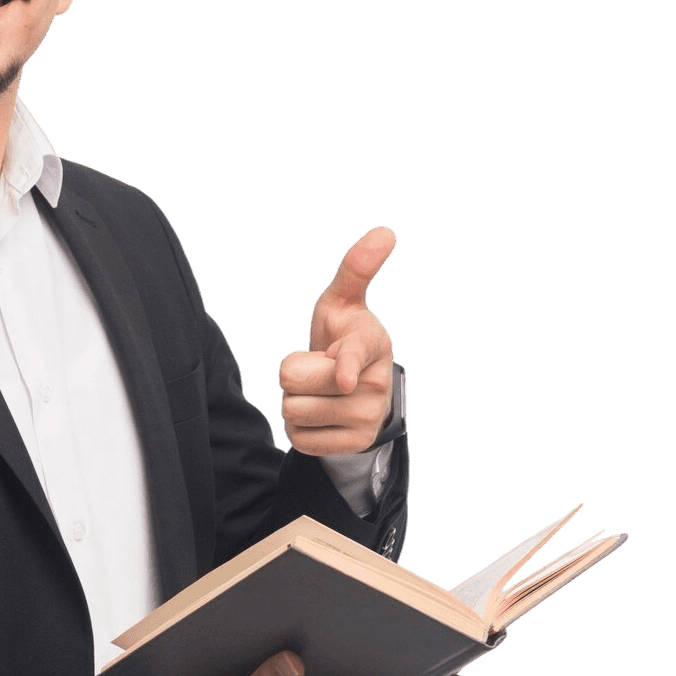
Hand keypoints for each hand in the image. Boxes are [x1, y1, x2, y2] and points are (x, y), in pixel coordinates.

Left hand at [279, 226, 396, 454]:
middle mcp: (376, 383)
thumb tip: (385, 232)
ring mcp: (368, 416)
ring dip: (293, 401)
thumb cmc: (342, 335)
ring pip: (293, 411)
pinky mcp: (355, 443)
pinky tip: (319, 414)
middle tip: (314, 367)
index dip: (345, 366)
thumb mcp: (341, 301)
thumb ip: (355, 268)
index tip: (346, 377)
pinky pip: (300, 438)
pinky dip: (299, 427)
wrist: (355, 388)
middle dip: (291, 373)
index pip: (354, 354)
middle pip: (294, 380)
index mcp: (372, 343)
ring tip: (317, 391)